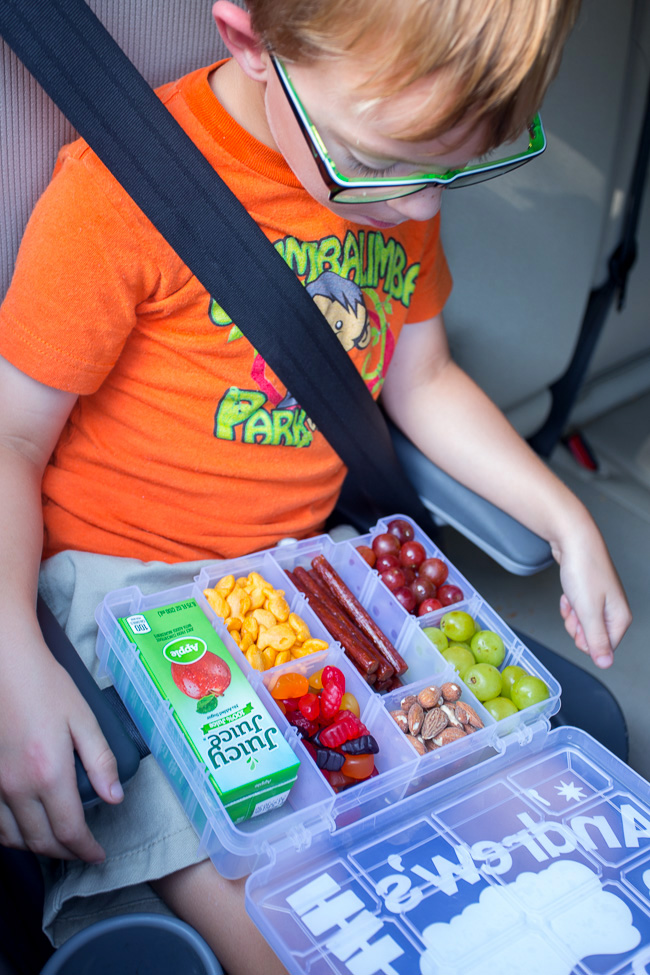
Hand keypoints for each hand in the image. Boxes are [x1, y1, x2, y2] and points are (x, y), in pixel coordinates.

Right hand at [0, 640, 123, 860]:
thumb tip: (114, 797)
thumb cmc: (46, 686)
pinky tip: (23, 828)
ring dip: (37, 847)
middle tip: (82, 852)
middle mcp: (17, 787)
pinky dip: (10, 835)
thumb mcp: (83, 719)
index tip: (98, 854)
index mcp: (49, 773)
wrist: (6, 666)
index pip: (69, 831)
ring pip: (13, 838)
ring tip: (57, 843)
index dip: (86, 849)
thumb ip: (101, 761)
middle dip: (65, 853)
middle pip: (41, 841)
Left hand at [553, 521, 631, 667]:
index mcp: (619, 617)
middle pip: (590, 636)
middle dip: (576, 626)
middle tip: (575, 608)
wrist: (573, 539)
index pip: (603, 648)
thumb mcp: (587, 611)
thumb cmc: (583, 569)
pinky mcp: (589, 592)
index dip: (584, 640)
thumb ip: (596, 640)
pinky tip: (568, 592)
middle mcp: (613, 610)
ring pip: (581, 622)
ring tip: (572, 596)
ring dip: (571, 613)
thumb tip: (605, 663)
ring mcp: (601, 600)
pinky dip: (568, 603)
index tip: (579, 623)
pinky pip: (576, 608)